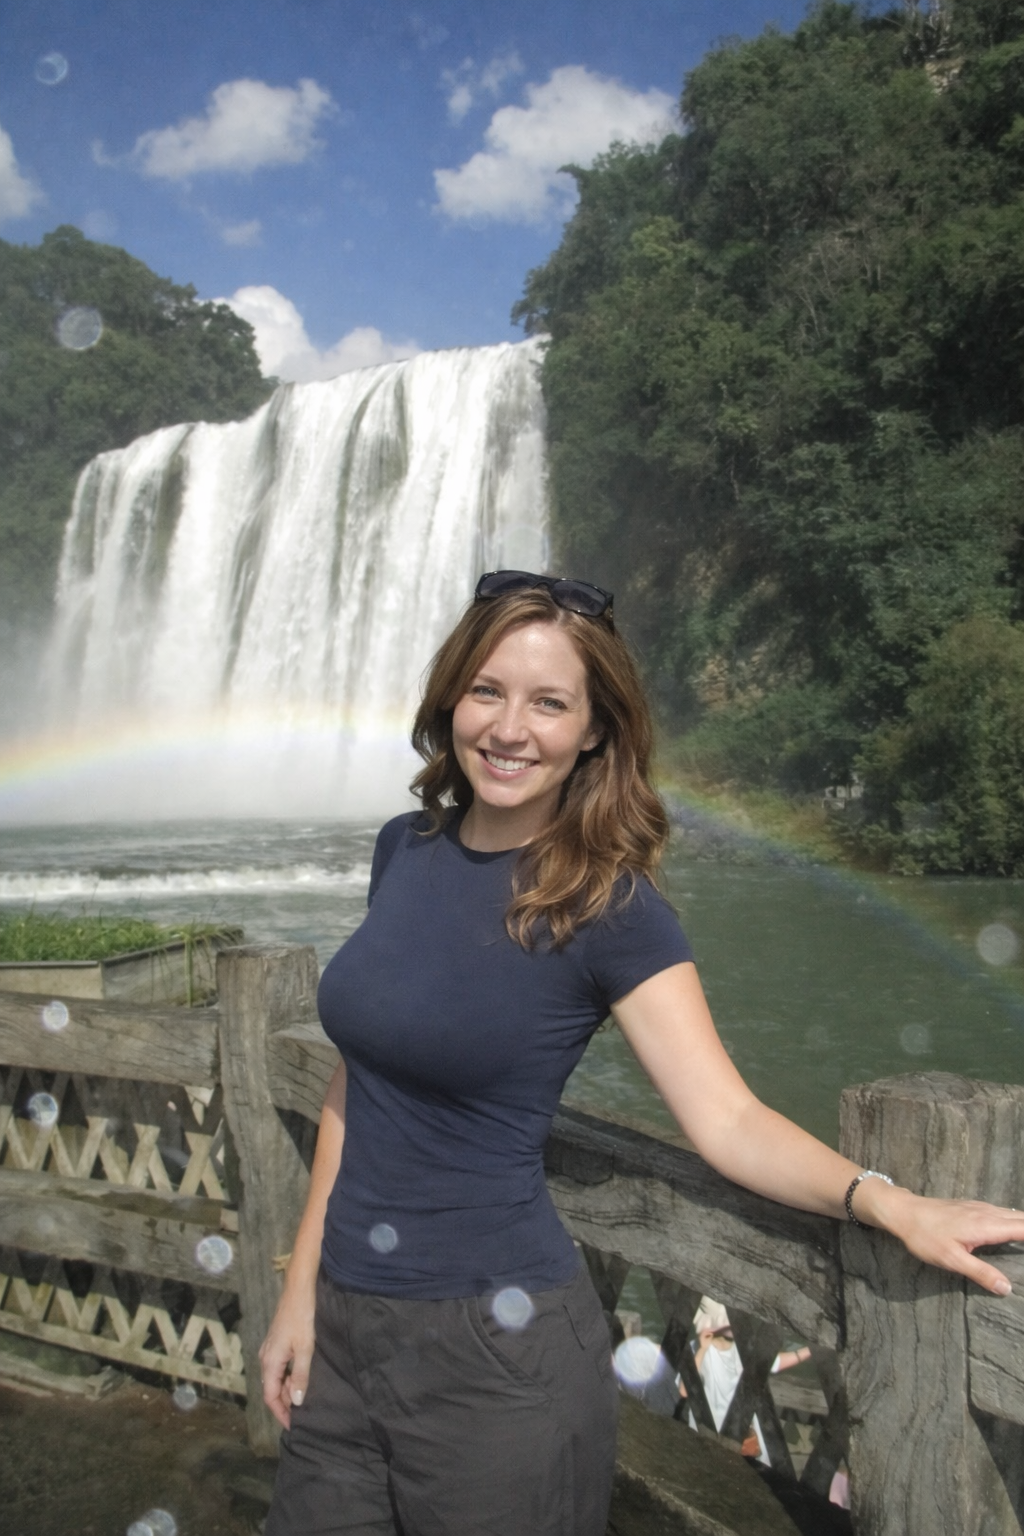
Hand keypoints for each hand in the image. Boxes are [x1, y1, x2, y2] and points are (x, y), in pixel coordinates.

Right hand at [259, 1281, 315, 1430]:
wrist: (298, 1289)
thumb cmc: (302, 1317)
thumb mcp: (306, 1348)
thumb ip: (300, 1375)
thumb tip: (295, 1401)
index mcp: (270, 1361)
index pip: (270, 1397)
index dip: (280, 1413)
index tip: (293, 1426)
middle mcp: (265, 1357)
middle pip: (271, 1389)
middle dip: (284, 1404)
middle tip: (302, 1415)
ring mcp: (270, 1349)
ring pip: (275, 1378)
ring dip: (287, 1389)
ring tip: (303, 1399)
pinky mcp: (276, 1342)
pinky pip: (279, 1368)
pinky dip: (287, 1377)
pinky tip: (300, 1377)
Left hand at [863, 1183, 1023, 1295]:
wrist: (903, 1211)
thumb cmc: (924, 1236)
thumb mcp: (951, 1260)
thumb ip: (981, 1273)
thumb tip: (1007, 1288)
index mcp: (987, 1225)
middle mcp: (987, 1213)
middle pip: (1022, 1219)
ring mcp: (980, 1208)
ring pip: (1013, 1214)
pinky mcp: (972, 1207)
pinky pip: (1003, 1212)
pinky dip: (1016, 1220)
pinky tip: (1016, 1227)